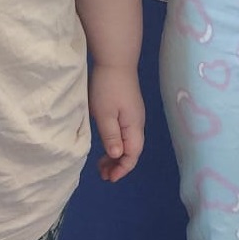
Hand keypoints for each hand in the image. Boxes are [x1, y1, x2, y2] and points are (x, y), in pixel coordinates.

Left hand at [89, 63, 144, 182]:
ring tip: (101, 164)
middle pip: (132, 150)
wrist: (116, 61)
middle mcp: (137, 123)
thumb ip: (111, 136)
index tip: (108, 178)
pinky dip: (115, 144)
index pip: (133, 154)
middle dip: (118, 165)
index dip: (122, 169)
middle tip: (101, 174)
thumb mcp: (105, 114)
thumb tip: (117, 156)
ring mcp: (134, 116)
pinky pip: (125, 134)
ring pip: (128, 143)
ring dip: (116, 156)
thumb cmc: (108, 88)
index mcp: (134, 126)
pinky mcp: (128, 110)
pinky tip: (106, 144)